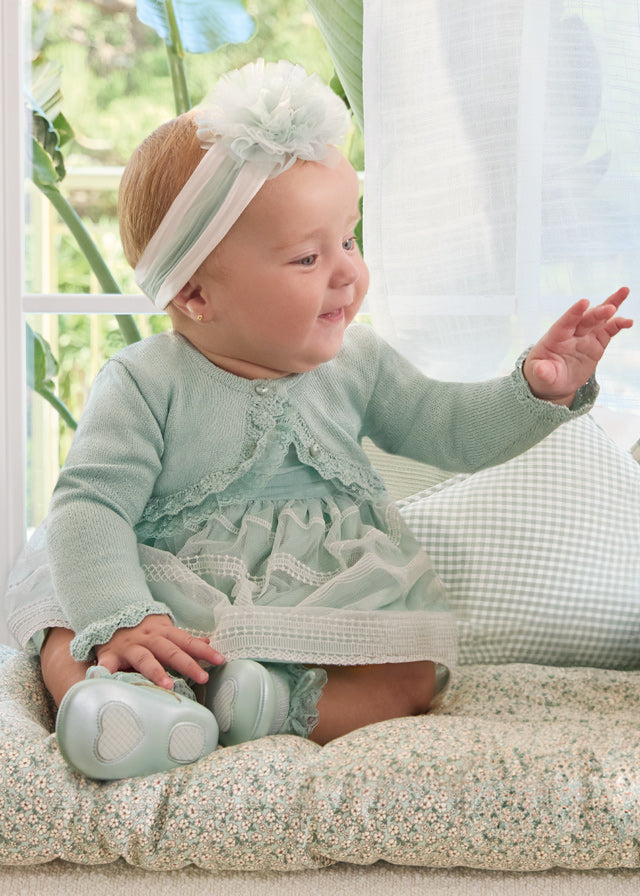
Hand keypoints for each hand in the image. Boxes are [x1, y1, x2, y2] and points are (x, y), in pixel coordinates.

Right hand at [95, 614, 223, 689]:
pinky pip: (107, 664)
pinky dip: (106, 672)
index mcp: (164, 633)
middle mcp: (149, 639)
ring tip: (168, 685)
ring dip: (156, 671)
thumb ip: (185, 639)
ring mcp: (130, 647)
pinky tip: (107, 681)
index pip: (187, 641)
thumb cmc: (143, 629)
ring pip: (145, 659)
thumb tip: (208, 642)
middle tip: (204, 677)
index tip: (220, 660)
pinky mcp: (111, 654)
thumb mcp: (165, 630)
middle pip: (171, 651)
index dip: (204, 651)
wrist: (111, 614)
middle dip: (188, 664)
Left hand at [523, 287, 632, 405]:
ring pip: (599, 318)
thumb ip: (542, 372)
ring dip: (611, 304)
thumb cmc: (544, 375)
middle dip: (597, 313)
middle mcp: (571, 333)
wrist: (555, 381)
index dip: (574, 312)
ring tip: (624, 291)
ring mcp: (585, 336)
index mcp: (555, 338)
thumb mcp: (540, 376)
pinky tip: (628, 322)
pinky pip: (609, 330)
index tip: (584, 302)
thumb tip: (539, 370)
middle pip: (585, 319)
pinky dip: (618, 324)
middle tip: (610, 308)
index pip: (565, 322)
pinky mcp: (597, 342)